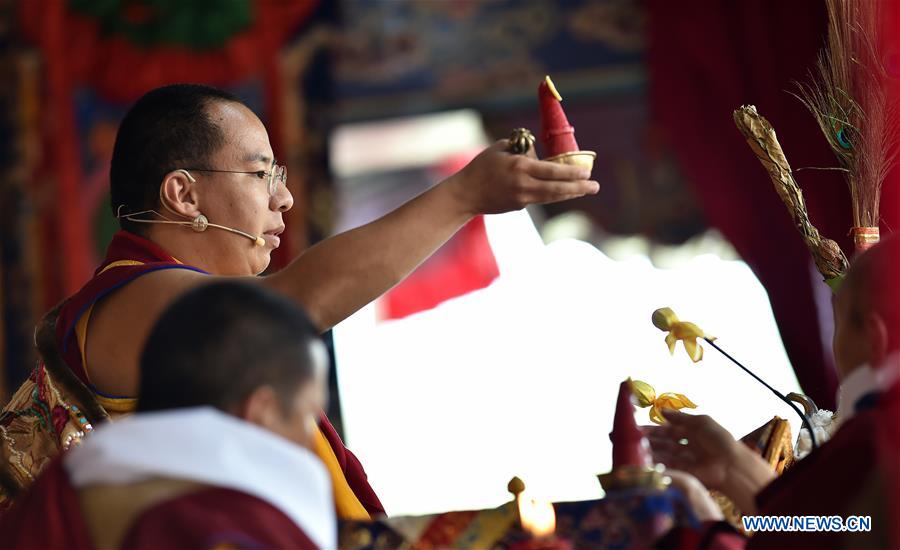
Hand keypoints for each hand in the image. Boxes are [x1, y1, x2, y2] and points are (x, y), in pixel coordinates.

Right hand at [444, 140, 598, 215]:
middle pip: (558, 188)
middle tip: (595, 186)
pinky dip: (553, 194)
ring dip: (571, 193)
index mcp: (520, 167)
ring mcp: (522, 199)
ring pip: (552, 197)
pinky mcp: (519, 207)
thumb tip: (538, 149)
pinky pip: (540, 198)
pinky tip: (564, 191)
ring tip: (586, 190)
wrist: (466, 194)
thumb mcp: (500, 148)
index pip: (552, 171)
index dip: (571, 172)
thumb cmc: (481, 166)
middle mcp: (524, 185)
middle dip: (579, 188)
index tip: (586, 172)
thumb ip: (521, 147)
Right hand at [645, 409, 774, 513]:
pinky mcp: (683, 473)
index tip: (638, 429)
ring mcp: (684, 461)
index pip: (668, 430)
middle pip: (663, 443)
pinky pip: (667, 467)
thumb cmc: (719, 440)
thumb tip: (661, 410)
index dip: (654, 430)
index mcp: (691, 433)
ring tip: (632, 448)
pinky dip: (655, 464)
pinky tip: (642, 459)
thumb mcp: (701, 422)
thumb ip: (680, 417)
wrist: (730, 465)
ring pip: (662, 455)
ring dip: (649, 452)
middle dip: (648, 441)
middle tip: (630, 439)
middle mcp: (685, 447)